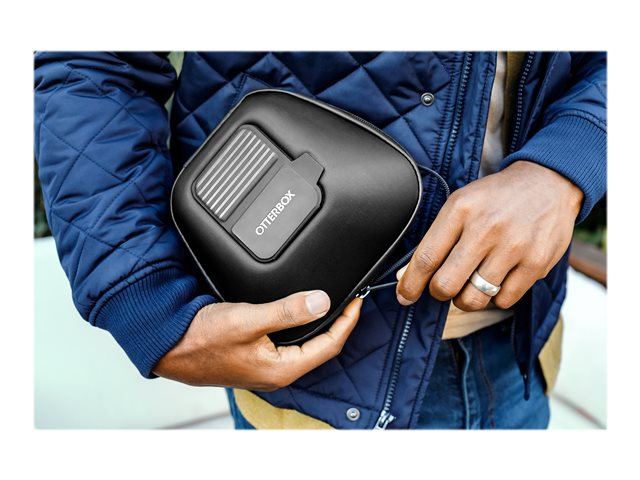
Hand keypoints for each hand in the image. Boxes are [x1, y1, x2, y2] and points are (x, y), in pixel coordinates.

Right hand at [153, 291, 361, 390]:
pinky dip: (299, 325)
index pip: (329, 346)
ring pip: (305, 344)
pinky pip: (288, 341)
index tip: (357, 301)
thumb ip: (287, 312)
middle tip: (350, 300)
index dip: (347, 322)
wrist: (169, 345)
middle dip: (338, 323)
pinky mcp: (256, 355)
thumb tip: (321, 301)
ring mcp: (266, 365)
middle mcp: (277, 371)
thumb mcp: (248, 320)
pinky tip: (299, 312)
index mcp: (282, 369)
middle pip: (321, 347)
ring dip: (319, 323)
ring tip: (331, 303)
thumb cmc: (201, 340)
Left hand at [396, 160, 582, 310]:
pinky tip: (499, 278)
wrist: (549, 181)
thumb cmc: (496, 198)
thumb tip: (406, 277)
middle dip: (440, 293)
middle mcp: (486, 228)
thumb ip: (435, 239)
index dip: (410, 284)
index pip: (426, 258)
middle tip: (445, 286)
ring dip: (467, 298)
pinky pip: (504, 301)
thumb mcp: (460, 204)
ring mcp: (514, 247)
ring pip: (474, 299)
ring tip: (472, 282)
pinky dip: (496, 297)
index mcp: (461, 210)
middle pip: (446, 285)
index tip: (405, 296)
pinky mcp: (536, 263)